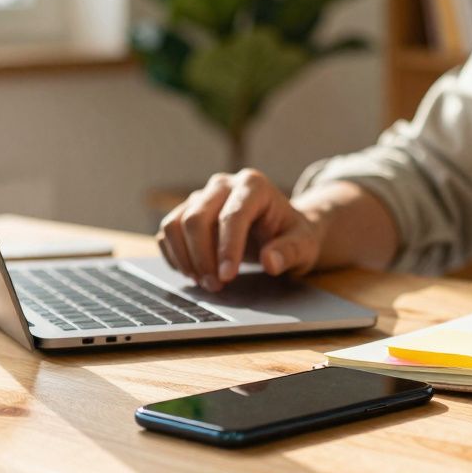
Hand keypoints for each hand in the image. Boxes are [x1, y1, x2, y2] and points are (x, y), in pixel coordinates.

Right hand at [156, 170, 320, 290]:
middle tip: (216, 287)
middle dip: (202, 257)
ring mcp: (202, 196)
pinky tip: (194, 274)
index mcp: (254, 186)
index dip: (227, 248)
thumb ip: (290, 252)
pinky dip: (175, 256)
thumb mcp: (303, 245)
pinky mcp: (187, 211)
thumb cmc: (293, 236)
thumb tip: (271, 262)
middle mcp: (223, 185)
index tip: (227, 277)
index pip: (233, 215)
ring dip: (185, 259)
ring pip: (176, 224)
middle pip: (196, 218)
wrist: (282, 230)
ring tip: (205, 283)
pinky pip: (168, 232)